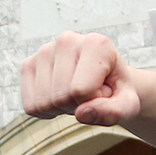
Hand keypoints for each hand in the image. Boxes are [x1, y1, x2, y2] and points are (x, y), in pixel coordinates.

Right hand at [20, 31, 148, 126]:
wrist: (103, 80)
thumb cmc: (115, 91)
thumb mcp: (128, 105)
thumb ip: (115, 112)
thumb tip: (82, 113)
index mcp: (96, 44)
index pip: (81, 90)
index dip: (93, 102)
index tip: (104, 91)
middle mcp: (66, 41)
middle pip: (60, 97)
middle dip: (76, 106)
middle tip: (89, 94)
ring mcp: (43, 52)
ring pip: (43, 103)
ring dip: (60, 109)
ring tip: (75, 94)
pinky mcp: (27, 65)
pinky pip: (30, 106)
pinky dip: (46, 111)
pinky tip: (58, 97)